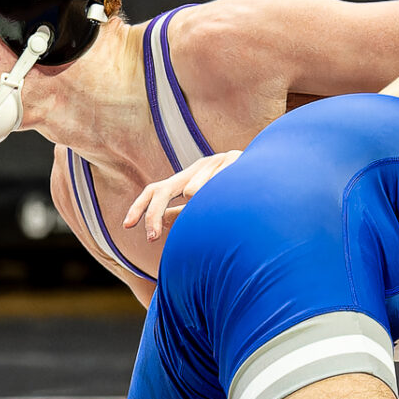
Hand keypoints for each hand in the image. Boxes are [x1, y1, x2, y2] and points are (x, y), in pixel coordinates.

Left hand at [123, 149, 238, 241]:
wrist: (272, 173)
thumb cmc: (238, 195)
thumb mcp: (207, 205)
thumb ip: (184, 212)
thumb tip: (162, 220)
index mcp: (187, 179)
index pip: (155, 190)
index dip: (140, 207)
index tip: (126, 227)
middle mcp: (196, 168)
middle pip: (164, 189)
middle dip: (153, 213)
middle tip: (150, 238)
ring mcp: (216, 162)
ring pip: (194, 186)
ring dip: (197, 197)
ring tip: (201, 203)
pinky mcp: (237, 159)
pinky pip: (221, 179)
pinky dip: (218, 188)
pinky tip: (220, 196)